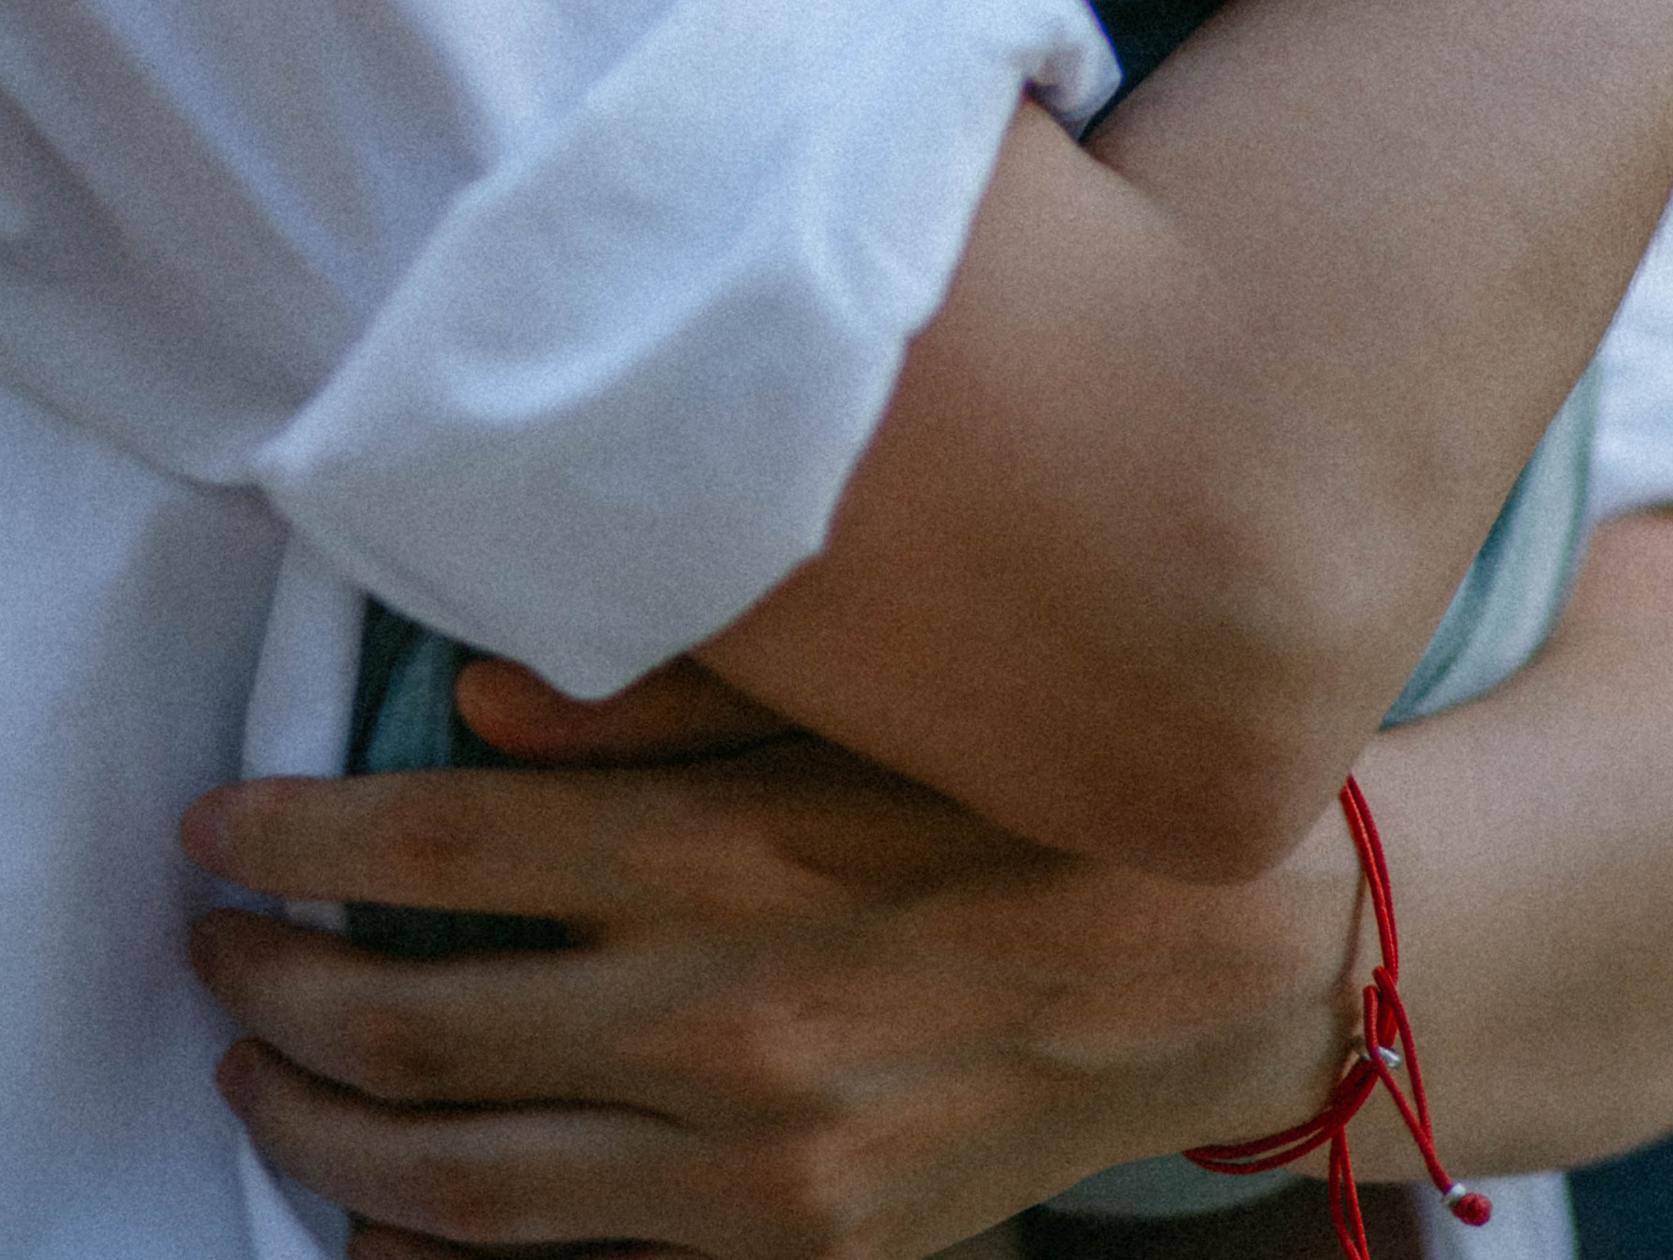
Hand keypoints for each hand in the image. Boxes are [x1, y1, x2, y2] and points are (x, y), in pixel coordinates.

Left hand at [182, 740, 1359, 1259]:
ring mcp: (756, 1159)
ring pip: (454, 1183)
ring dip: (317, 1136)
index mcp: (735, 851)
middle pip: (411, 1025)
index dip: (300, 835)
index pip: (439, 844)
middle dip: (272, 990)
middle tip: (214, 949)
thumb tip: (479, 701)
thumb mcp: (876, 703)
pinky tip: (382, 1220)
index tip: (222, 827)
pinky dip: (439, 1250)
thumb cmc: (1043, 793)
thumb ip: (678, 694)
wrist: (1233, 955)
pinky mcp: (799, 1246)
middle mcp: (724, 1017)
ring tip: (254, 1082)